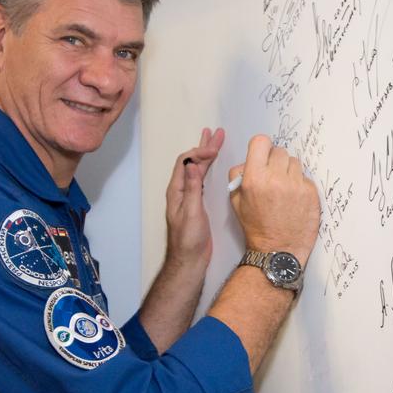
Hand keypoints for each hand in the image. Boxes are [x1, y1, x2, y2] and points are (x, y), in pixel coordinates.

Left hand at [165, 127, 224, 267]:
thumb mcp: (192, 213)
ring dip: (206, 154)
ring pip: (197, 169)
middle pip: (192, 162)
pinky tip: (213, 164)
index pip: (185, 162)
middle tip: (216, 133)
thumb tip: (192, 165)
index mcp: (176, 191)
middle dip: (204, 147)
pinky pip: (202, 179)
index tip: (214, 149)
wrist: (190, 260)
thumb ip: (192, 189)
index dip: (199, 152)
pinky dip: (209, 167)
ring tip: (215, 141)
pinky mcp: (197, 203)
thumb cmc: (189, 240)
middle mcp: (181, 191)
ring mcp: (189, 196)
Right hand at [227, 135, 320, 262]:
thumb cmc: (256, 227)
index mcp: (255, 178)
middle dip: (275, 161)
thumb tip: (248, 161)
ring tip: (284, 189)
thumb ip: (239, 176)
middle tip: (273, 176)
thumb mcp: (236, 201)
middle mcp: (276, 179)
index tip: (263, 155)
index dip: (261, 148)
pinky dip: (300, 185)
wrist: (278, 250)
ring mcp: (296, 185)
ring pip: (295, 163)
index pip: (261, 142)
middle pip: (280, 151)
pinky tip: (294, 199)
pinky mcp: (311, 193)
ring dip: (289, 172)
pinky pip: (305, 178)